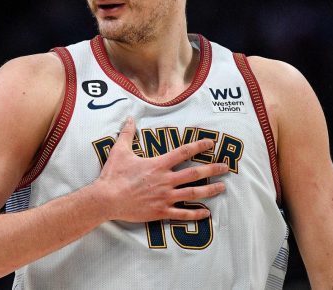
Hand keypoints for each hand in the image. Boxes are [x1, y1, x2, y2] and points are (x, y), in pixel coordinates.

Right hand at [94, 117, 227, 221]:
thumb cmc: (113, 175)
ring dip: (210, 191)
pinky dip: (195, 214)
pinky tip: (206, 213)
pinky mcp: (160, 211)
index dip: (199, 146)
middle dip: (212, 169)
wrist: (106, 199)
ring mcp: (164, 197)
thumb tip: (129, 118)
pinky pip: (182, 214)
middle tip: (226, 167)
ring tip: (222, 188)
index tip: (211, 142)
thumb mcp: (120, 151)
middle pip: (195, 174)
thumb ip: (127, 134)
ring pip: (193, 194)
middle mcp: (165, 180)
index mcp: (158, 165)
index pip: (183, 152)